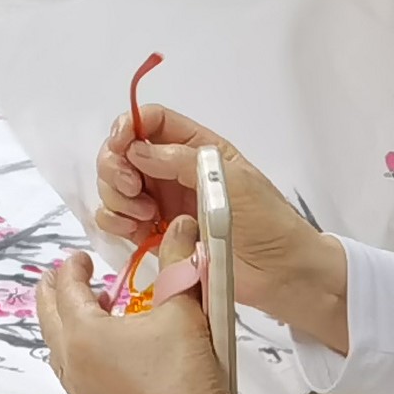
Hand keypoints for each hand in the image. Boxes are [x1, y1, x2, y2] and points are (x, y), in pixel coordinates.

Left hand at [32, 247, 237, 393]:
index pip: (66, 289)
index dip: (72, 268)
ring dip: (65, 329)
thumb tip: (180, 225)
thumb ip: (178, 263)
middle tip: (61, 279)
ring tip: (84, 316)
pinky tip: (103, 359)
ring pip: (59, 352)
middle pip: (49, 320)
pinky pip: (76, 378)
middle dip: (53, 295)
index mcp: (83, 333)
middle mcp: (73, 364)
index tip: (81, 258)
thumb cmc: (186, 374)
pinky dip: (79, 358)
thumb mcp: (183, 309)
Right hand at [92, 104, 345, 346]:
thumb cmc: (267, 220)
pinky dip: (115, 222)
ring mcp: (160, 202)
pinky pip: (115, 220)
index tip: (121, 146)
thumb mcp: (234, 180)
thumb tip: (136, 150)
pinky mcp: (153, 234)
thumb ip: (183, 160)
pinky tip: (139, 231)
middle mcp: (171, 171)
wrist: (280, 272)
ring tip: (147, 217)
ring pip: (113, 186)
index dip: (128, 126)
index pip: (150, 121)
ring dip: (117, 198)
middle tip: (134, 190)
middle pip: (121, 152)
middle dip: (116, 168)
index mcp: (194, 147)